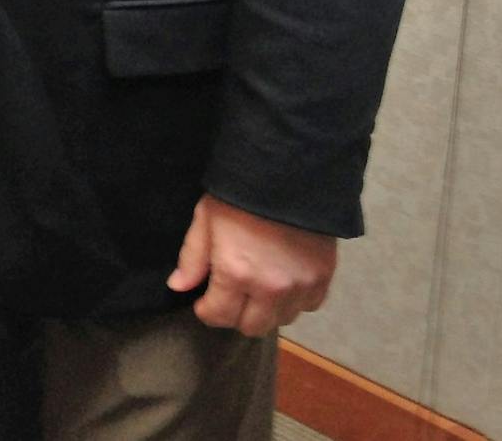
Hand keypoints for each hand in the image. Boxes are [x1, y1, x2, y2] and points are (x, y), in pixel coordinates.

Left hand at [167, 193, 337, 337]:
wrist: (289, 174)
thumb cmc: (239, 195)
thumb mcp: (206, 219)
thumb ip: (192, 258)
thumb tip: (178, 286)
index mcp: (236, 274)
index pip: (219, 316)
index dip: (207, 310)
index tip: (205, 300)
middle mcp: (270, 289)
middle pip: (252, 327)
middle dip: (236, 314)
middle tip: (232, 294)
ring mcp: (300, 286)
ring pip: (281, 319)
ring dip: (267, 309)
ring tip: (259, 286)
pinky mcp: (324, 278)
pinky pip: (308, 305)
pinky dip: (295, 299)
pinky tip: (285, 281)